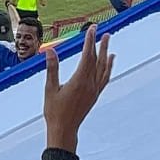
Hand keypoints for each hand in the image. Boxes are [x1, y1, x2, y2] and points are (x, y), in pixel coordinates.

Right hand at [43, 24, 113, 151]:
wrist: (64, 130)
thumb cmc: (55, 111)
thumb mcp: (49, 89)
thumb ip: (52, 68)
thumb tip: (50, 51)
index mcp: (79, 81)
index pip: (86, 56)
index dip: (89, 41)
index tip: (92, 29)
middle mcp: (90, 84)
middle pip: (97, 60)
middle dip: (99, 44)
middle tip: (103, 31)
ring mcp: (94, 90)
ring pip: (103, 68)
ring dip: (106, 53)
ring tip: (108, 42)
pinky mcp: (95, 94)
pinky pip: (105, 77)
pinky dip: (108, 67)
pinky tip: (110, 61)